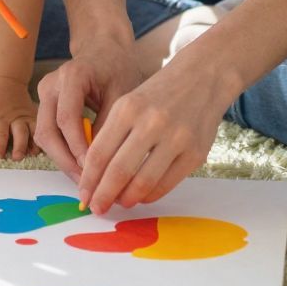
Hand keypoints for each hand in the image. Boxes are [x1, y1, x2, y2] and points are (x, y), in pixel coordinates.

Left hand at [0, 80, 36, 159]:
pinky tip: (43, 147)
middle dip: (19, 146)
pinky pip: (42, 126)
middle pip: (20, 133)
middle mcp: (15, 119)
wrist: (7, 79)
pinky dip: (43, 136)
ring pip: (34, 131)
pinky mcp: (35, 116)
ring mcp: (27, 117)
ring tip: (33, 154)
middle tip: (17, 158)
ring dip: (34, 143)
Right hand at [33, 29, 141, 180]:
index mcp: (72, 76)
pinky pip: (48, 132)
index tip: (92, 172)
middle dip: (66, 161)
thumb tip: (102, 166)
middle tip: (85, 184)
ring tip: (83, 179)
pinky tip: (79, 165)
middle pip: (48, 131)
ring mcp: (44, 92)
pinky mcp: (44, 102)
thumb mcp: (123, 95)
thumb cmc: (118, 68)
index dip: (77, 149)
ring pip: (44, 135)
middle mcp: (51, 84)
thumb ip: (110, 127)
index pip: (67, 119)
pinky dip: (62, 150)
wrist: (104, 48)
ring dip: (61, 159)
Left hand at [76, 46, 231, 214]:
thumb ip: (111, 136)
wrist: (203, 77)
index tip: (83, 195)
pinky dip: (150, 195)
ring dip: (127, 199)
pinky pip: (166, 184)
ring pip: (143, 182)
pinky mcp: (195, 153)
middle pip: (118, 171)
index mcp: (128, 108)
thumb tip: (95, 177)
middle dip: (103, 195)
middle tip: (96, 208)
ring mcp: (176, 138)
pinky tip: (141, 195)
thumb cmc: (158, 94)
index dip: (88, 180)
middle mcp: (151, 123)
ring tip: (120, 203)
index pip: (99, 153)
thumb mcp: (129, 103)